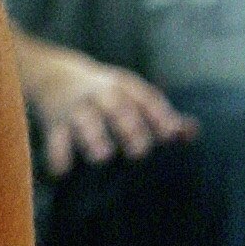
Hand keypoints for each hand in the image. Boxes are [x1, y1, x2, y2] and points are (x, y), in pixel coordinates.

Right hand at [24, 47, 193, 176]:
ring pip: (85, 121)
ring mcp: (76, 108)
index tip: (171, 135)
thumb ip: (160, 117)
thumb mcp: (130, 97)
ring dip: (93, 137)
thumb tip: (193, 131)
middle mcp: (100, 95)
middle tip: (139, 152)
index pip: (144, 98)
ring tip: (102, 156)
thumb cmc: (105, 97)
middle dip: (128, 127)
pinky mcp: (54, 123)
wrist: (51, 73)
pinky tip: (62, 172)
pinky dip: (57, 155)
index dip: (158, 115)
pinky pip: (55, 139)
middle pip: (115, 107)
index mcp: (123, 87)